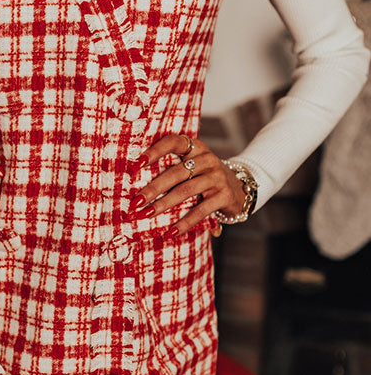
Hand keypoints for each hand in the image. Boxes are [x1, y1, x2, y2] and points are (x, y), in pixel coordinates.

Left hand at [128, 133, 245, 234]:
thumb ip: (172, 171)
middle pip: (176, 172)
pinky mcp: (224, 195)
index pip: (173, 142)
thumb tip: (138, 191)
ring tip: (147, 214)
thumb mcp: (192, 168)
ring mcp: (217, 176)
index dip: (155, 150)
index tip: (137, 163)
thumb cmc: (204, 178)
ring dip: (163, 204)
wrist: (240, 189)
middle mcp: (207, 159)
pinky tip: (171, 232)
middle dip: (153, 188)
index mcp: (195, 148)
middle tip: (135, 202)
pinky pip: (201, 210)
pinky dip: (184, 222)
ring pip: (185, 190)